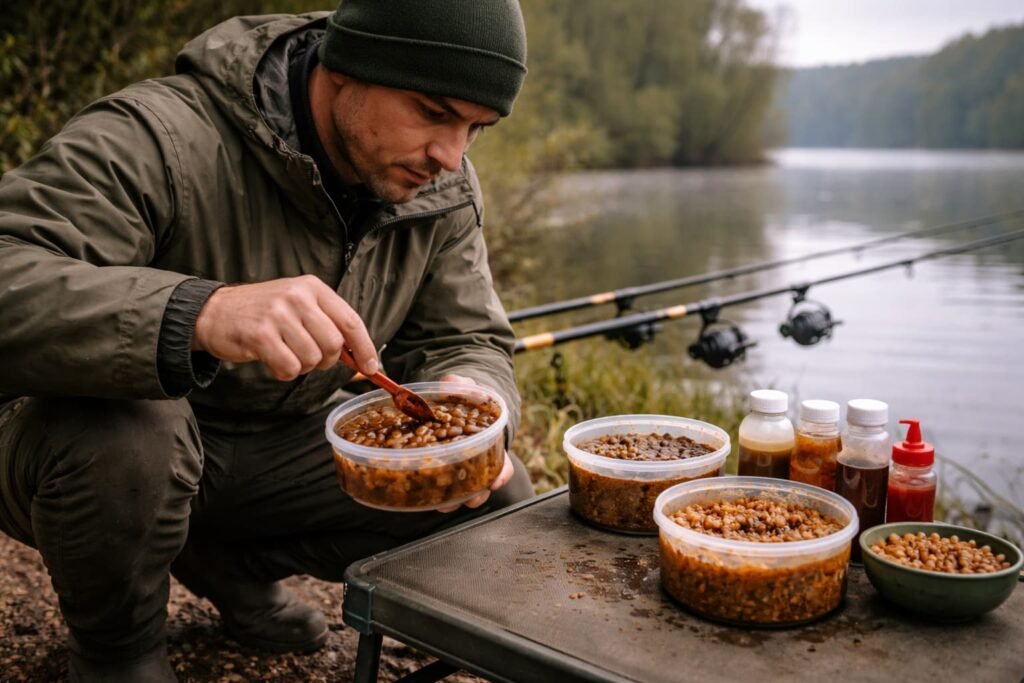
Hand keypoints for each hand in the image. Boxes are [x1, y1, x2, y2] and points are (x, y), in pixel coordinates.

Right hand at [193, 275, 378, 381]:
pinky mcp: (260, 334)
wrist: (214, 311)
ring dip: (303, 366)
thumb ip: (328, 325)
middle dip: (327, 360)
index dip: (364, 348)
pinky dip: (285, 372)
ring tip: (286, 354)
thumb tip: (361, 358)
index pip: (350, 320)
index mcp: (312, 287)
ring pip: (312, 358)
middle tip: (310, 358)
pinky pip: (289, 367)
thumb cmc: (263, 313)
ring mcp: (278, 314)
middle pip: (333, 343)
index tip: (371, 367)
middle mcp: (297, 296)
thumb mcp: (298, 306)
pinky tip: (273, 360)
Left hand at [436, 373, 513, 512]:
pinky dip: (431, 495)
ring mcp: (455, 471)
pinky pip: (436, 490)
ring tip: (442, 504)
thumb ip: (458, 385)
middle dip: (477, 495)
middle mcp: (475, 462)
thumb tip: (450, 384)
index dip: (501, 474)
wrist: (441, 405)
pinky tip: (421, 495)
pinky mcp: (434, 473)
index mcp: (487, 444)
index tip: (495, 481)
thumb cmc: (458, 398)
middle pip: (482, 486)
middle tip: (469, 498)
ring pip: (460, 494)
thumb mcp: (461, 387)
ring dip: (453, 501)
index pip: (503, 465)